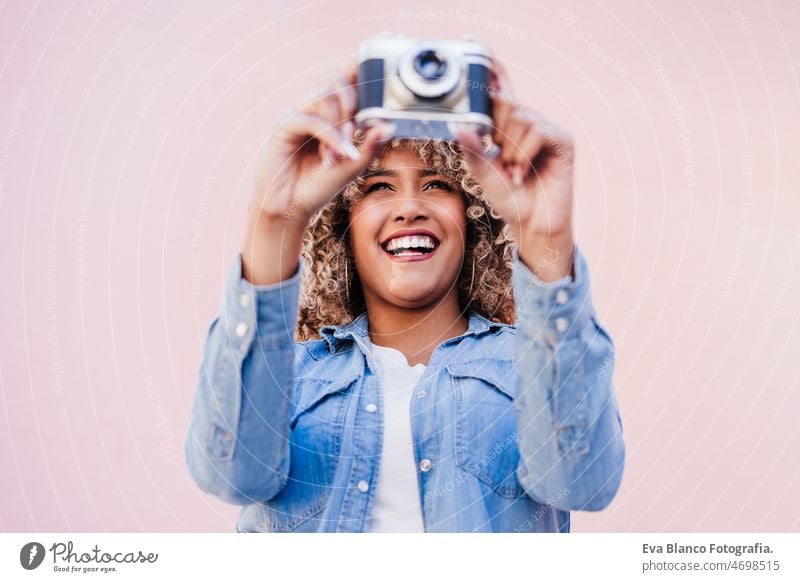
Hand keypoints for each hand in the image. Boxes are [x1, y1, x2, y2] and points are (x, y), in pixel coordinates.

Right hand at [250, 62, 392, 225]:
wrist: (290, 209)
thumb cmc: (317, 187)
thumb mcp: (352, 168)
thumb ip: (370, 147)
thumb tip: (388, 125)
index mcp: (333, 117)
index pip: (349, 83)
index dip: (361, 65)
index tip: (381, 49)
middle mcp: (316, 111)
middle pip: (336, 81)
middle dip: (353, 101)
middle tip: (358, 129)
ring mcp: (299, 116)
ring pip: (324, 96)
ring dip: (340, 124)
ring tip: (343, 152)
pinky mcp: (284, 126)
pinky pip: (310, 118)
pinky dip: (328, 137)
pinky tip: (334, 156)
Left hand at [453, 56, 575, 280]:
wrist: (533, 225)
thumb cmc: (511, 200)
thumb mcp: (484, 173)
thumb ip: (473, 148)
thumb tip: (458, 125)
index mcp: (508, 127)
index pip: (500, 90)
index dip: (492, 69)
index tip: (475, 43)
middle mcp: (528, 123)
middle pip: (506, 102)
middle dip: (496, 130)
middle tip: (499, 157)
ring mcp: (546, 130)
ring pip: (521, 117)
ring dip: (511, 149)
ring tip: (514, 171)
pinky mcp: (562, 140)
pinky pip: (538, 131)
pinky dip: (526, 153)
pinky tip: (524, 172)